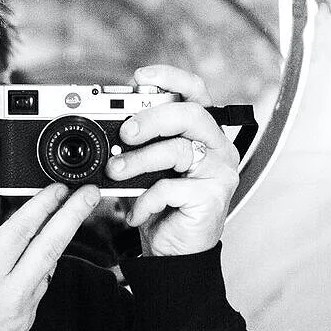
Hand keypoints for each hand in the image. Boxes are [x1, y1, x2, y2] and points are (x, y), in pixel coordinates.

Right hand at [0, 182, 100, 330]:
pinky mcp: (25, 323)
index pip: (21, 230)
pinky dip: (43, 269)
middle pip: (50, 245)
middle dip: (73, 215)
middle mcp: (11, 290)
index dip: (41, 205)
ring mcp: (23, 309)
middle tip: (89, 194)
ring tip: (69, 221)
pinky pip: (39, 289)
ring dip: (60, 242)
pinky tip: (42, 260)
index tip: (57, 189)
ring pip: (48, 267)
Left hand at [108, 65, 238, 256]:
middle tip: (124, 133)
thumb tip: (111, 125)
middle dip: (152, 118)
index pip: (195, 91)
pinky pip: (171, 188)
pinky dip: (146, 199)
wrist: (175, 253)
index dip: (170, 77)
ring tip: (115, 172)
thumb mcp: (148, 167)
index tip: (140, 77)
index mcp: (202, 131)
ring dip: (139, 160)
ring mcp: (219, 171)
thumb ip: (140, 143)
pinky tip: (134, 212)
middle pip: (190, 114)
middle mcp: (217, 146)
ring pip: (178, 150)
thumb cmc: (163, 205)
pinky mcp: (212, 197)